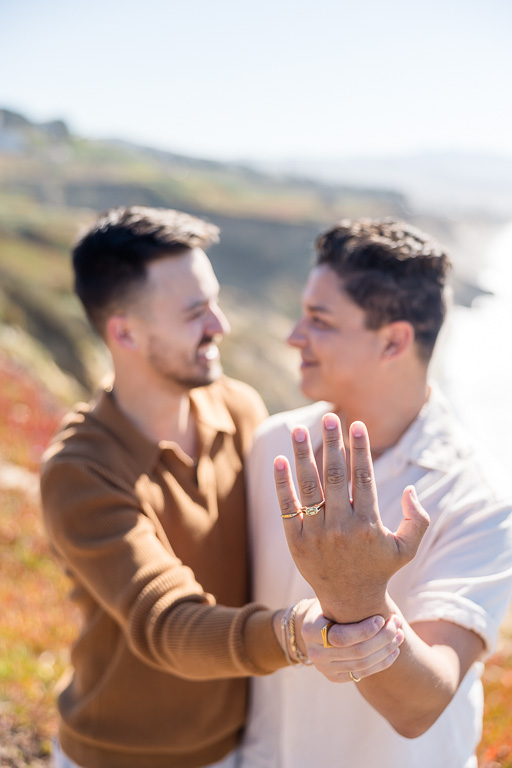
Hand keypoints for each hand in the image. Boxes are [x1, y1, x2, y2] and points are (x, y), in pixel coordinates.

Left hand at [274, 414, 428, 621]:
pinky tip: (279, 460)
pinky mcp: (297, 541)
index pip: (363, 478)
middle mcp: (342, 528)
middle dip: (333, 443)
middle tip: (329, 416)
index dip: (360, 449)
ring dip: (304, 456)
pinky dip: (282, 484)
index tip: (357, 424)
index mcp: (369, 525)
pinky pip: (288, 507)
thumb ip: (417, 519)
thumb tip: (412, 488)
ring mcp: (317, 534)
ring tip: (300, 430)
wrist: (349, 602)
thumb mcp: (406, 547)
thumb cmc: (379, 568)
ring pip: (309, 487)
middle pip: (335, 476)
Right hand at [299, 599, 404, 682]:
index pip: (342, 637)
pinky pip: (363, 674)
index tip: (381, 618)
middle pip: (356, 652)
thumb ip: (346, 598)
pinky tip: (394, 650)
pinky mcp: (334, 677)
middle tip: (397, 624)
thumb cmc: (327, 603)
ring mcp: (324, 668)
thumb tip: (373, 582)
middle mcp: (314, 653)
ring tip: (399, 635)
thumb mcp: (330, 597)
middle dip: (382, 638)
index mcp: (310, 630)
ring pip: (363, 664)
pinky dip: (382, 663)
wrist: (314, 624)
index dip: (365, 630)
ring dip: (386, 650)